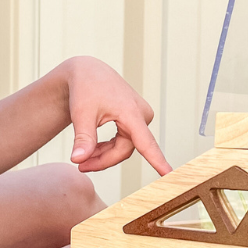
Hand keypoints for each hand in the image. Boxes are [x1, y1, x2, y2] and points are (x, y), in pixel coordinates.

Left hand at [61, 56, 170, 175]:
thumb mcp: (82, 114)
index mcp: (131, 112)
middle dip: (103, 160)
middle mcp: (142, 114)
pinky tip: (93, 150)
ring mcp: (141, 117)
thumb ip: (83, 139)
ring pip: (124, 147)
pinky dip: (108, 148)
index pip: (146, 142)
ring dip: (104, 155)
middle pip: (125, 150)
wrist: (88, 72)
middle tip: (80, 166)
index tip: (168, 175)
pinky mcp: (136, 120)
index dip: (157, 161)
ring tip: (83, 159)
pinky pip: (124, 142)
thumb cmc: (86, 88)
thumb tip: (78, 160)